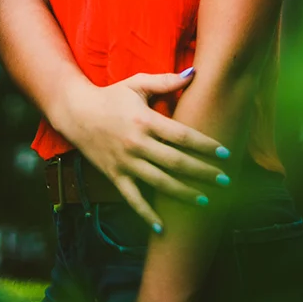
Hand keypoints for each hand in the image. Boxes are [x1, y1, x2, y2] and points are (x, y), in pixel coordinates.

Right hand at [57, 69, 229, 230]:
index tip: (225, 153)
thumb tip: (194, 73)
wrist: (76, 113)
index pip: (182, 136)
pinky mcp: (115, 176)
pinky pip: (133, 199)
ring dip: (183, 194)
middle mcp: (137, 145)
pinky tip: (162, 228)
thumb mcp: (138, 83)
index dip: (205, 145)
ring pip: (159, 183)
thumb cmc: (112, 96)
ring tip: (206, 201)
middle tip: (225, 180)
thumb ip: (166, 81)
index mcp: (146, 120)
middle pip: (176, 162)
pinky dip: (147, 215)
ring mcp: (126, 163)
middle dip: (202, 172)